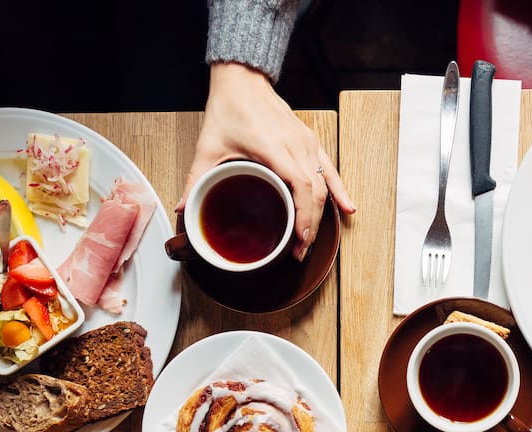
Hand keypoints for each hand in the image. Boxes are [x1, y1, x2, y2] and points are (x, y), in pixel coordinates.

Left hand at [182, 62, 355, 260]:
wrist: (243, 80)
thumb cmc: (229, 109)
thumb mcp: (208, 146)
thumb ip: (195, 178)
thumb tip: (183, 207)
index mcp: (273, 146)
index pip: (300, 185)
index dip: (304, 214)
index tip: (300, 239)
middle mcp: (296, 144)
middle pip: (315, 191)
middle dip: (311, 224)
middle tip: (299, 251)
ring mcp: (306, 142)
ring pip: (324, 183)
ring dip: (321, 213)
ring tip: (311, 239)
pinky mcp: (310, 141)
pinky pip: (330, 169)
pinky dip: (339, 190)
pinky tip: (348, 208)